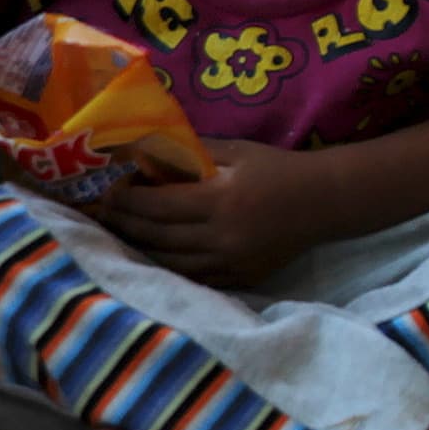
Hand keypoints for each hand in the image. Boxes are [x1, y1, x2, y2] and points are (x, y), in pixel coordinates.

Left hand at [100, 139, 327, 288]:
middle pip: (157, 235)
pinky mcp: (240, 278)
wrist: (325, 202)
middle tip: (103, 214)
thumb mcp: (236, 151)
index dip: (127, 200)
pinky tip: (151, 257)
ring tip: (118, 237)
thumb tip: (147, 152)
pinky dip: (167, 268)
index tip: (107, 192)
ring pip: (169, 262)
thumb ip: (191, 152)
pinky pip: (193, 278)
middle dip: (124, 224)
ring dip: (139, 250)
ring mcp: (231, 262)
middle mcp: (222, 236)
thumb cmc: (278, 169)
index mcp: (220, 200)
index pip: (157, 205)